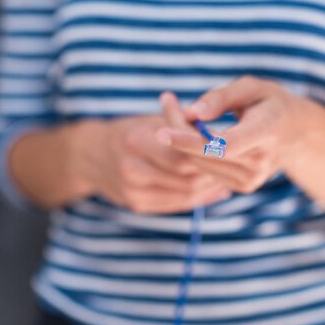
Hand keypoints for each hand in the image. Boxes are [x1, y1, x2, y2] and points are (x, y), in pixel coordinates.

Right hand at [69, 115, 230, 212]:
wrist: (89, 155)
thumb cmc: (129, 131)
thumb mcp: (150, 119)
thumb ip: (180, 126)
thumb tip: (217, 133)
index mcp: (135, 139)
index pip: (182, 153)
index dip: (208, 154)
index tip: (228, 149)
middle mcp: (131, 168)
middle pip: (186, 177)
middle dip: (213, 173)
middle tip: (236, 167)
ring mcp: (132, 191)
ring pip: (185, 195)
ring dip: (210, 188)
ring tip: (229, 178)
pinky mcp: (136, 205)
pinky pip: (176, 204)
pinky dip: (198, 199)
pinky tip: (214, 190)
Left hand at [156, 76, 309, 192]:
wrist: (296, 133)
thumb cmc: (270, 103)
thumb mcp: (251, 87)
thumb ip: (221, 97)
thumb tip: (191, 113)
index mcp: (266, 132)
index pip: (222, 145)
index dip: (190, 141)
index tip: (162, 132)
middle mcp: (260, 162)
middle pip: (204, 155)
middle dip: (177, 129)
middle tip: (168, 100)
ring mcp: (252, 180)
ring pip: (198, 165)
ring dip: (182, 140)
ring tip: (182, 113)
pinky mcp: (243, 187)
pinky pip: (204, 171)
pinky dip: (193, 152)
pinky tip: (196, 133)